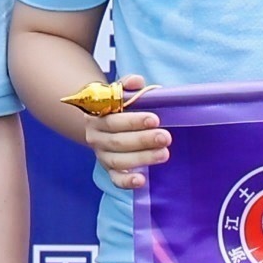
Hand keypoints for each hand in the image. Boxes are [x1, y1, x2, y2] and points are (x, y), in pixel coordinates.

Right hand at [81, 75, 171, 194]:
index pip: (114, 120)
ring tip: (164, 154)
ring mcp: (101, 155)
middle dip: (143, 140)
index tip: (155, 119)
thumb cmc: (117, 107)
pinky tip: (141, 180)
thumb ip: (127, 85)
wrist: (102, 123)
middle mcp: (96, 137)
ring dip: (142, 158)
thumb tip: (136, 81)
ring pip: (118, 161)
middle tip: (166, 137)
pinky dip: (127, 182)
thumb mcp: (119, 93)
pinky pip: (115, 179)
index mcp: (97, 116)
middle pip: (117, 142)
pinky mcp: (108, 170)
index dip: (134, 121)